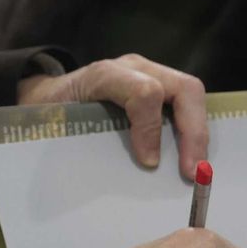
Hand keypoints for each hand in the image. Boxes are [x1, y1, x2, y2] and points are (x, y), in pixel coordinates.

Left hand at [18, 54, 207, 180]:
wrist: (47, 95)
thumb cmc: (51, 112)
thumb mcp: (55, 122)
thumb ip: (77, 140)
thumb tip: (110, 179)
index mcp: (105, 75)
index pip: (144, 93)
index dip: (151, 129)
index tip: (149, 163)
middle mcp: (134, 68)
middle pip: (184, 88)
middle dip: (194, 132)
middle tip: (192, 171)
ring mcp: (150, 74)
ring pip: (192, 93)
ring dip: (199, 132)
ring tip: (197, 168)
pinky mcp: (159, 87)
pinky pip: (186, 103)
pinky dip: (193, 130)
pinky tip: (191, 157)